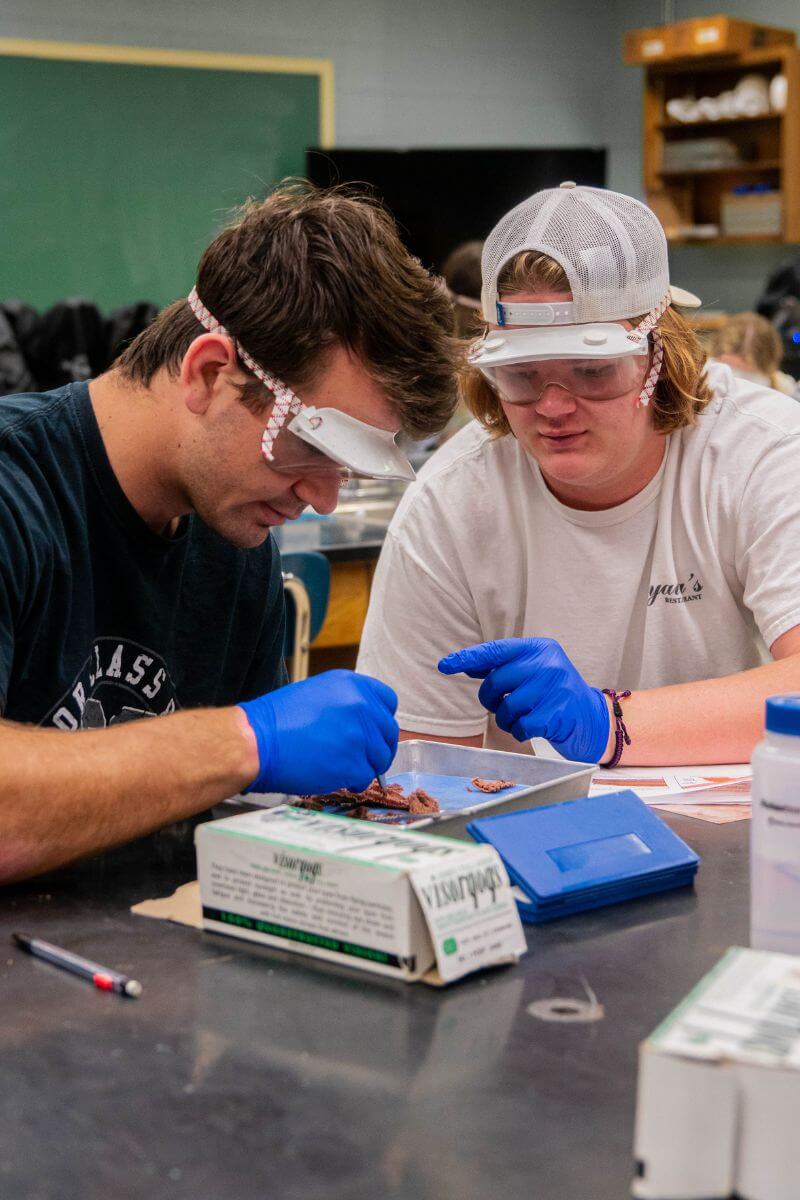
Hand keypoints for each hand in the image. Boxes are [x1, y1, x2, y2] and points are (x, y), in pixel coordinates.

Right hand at [238, 670, 398, 794]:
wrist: (255, 742)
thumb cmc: (276, 721)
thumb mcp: (316, 693)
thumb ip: (346, 702)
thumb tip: (365, 722)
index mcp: (351, 684)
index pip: (388, 701)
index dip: (381, 719)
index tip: (374, 731)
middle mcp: (360, 705)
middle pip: (388, 732)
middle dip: (377, 747)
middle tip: (362, 757)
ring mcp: (359, 735)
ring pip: (380, 757)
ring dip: (367, 766)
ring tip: (344, 768)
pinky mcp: (353, 763)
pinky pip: (366, 776)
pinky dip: (355, 781)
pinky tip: (338, 777)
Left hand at [438, 638, 609, 763]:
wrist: (593, 720)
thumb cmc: (554, 695)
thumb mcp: (533, 672)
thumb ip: (503, 667)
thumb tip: (465, 664)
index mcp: (539, 648)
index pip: (495, 650)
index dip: (468, 658)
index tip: (445, 665)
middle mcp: (548, 663)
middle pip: (496, 681)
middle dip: (491, 699)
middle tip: (502, 706)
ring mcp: (555, 688)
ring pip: (507, 707)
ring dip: (507, 720)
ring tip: (522, 718)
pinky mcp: (559, 713)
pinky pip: (520, 726)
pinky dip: (520, 732)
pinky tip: (532, 728)